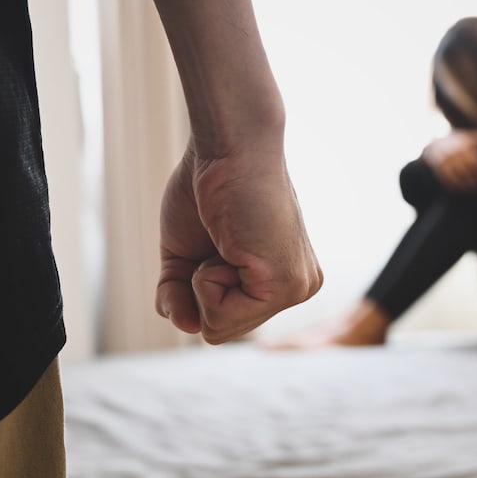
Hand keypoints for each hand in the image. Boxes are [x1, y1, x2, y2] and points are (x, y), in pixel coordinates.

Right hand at [156, 146, 322, 343]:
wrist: (230, 146)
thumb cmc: (205, 188)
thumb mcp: (183, 254)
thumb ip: (179, 297)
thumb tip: (187, 328)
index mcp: (278, 280)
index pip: (220, 319)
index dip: (193, 286)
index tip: (213, 239)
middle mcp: (296, 287)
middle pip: (219, 331)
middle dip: (197, 288)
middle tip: (218, 240)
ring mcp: (296, 289)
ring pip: (218, 330)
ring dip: (201, 283)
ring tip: (225, 240)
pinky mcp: (288, 286)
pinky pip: (220, 317)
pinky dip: (205, 282)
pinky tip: (229, 244)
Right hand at [421, 129, 476, 191]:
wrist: (434, 142)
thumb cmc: (456, 141)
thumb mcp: (469, 136)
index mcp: (465, 145)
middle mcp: (456, 152)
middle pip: (469, 169)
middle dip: (475, 179)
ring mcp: (447, 159)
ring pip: (458, 174)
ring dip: (464, 184)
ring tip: (469, 189)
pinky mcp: (439, 165)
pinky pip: (447, 178)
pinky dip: (453, 185)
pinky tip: (458, 189)